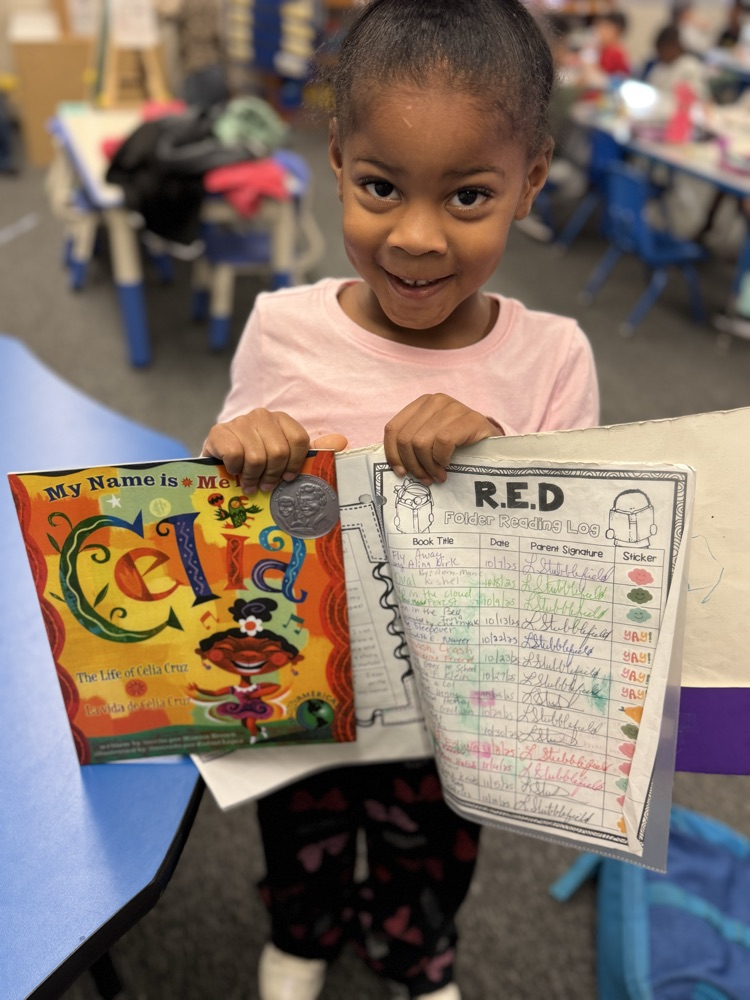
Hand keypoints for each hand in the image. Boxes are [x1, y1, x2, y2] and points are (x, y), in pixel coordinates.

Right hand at [202, 408, 309, 493]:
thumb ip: (291, 458)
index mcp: (281, 419)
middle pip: (279, 452)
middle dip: (272, 475)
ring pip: (257, 458)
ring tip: (249, 485)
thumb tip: (312, 467)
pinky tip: (234, 470)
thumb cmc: (251, 457)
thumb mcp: (274, 454)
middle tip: (265, 486)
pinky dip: (235, 469)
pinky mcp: (220, 431)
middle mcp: (262, 416)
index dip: (295, 463)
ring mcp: (240, 421)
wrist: (217, 454)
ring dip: (253, 477)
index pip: (299, 439)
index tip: (287, 478)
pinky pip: (235, 456)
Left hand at [384, 394, 501, 484]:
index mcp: (420, 404)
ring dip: (428, 466)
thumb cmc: (458, 445)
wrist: (492, 442)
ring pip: (421, 442)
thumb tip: (395, 466)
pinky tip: (448, 465)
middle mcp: (434, 401)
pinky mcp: (470, 418)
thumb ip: (411, 445)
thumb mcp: (430, 440)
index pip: (392, 429)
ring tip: (437, 475)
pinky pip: (443, 442)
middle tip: (425, 478)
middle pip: (405, 439)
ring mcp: (452, 407)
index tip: (401, 473)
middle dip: (413, 465)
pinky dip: (442, 459)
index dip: (392, 454)